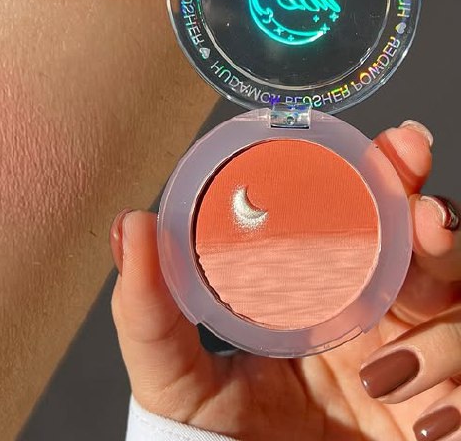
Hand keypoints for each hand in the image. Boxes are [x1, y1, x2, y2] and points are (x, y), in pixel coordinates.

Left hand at [111, 122, 460, 439]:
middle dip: (436, 218)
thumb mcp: (175, 380)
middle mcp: (378, 322)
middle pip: (431, 247)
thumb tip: (131, 225)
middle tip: (427, 214)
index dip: (386, 175)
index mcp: (319, 292)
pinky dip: (459, 395)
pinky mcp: (442, 420)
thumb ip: (149, 310)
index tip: (396, 146)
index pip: (363, 216)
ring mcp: (420, 371)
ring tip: (390, 374)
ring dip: (444, 331)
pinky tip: (423, 423)